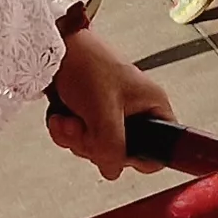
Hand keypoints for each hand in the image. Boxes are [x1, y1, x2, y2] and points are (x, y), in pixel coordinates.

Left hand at [44, 27, 173, 180]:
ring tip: (67, 118)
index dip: (137, 157)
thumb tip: (112, 171)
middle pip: (121, 153)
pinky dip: (66, 132)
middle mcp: (137, 113)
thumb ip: (111, 144)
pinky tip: (60, 117)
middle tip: (81, 127)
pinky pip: (80, 139)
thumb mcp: (104, 109)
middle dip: (93, 144)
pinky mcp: (90, 116)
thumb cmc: (88, 64)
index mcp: (153, 107)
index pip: (161, 150)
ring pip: (97, 148)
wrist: (57, 47)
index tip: (115, 152)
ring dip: (75, 138)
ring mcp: (112, 116)